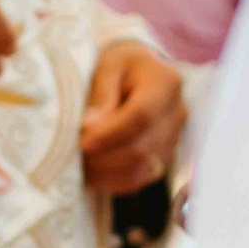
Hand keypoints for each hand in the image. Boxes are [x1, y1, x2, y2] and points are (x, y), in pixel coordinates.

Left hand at [79, 41, 185, 194]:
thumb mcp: (106, 65)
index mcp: (165, 82)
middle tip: (71, 154)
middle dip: (103, 157)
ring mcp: (173, 139)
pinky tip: (91, 173)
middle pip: (141, 148)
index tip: (83, 142)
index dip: (111, 134)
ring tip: (78, 163)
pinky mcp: (163, 158)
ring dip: (105, 172)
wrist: (137, 72)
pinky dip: (112, 181)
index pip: (141, 116)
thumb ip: (101, 93)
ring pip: (140, 169)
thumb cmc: (118, 65)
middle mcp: (176, 113)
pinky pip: (139, 180)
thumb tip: (92, 126)